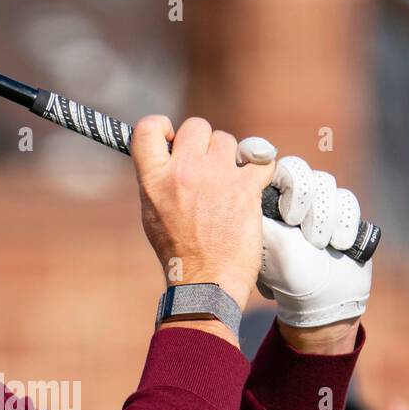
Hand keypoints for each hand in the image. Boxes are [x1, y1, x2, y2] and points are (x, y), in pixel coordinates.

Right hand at [131, 115, 276, 309]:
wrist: (205, 283)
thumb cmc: (178, 253)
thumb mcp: (152, 214)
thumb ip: (159, 180)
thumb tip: (170, 156)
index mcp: (154, 180)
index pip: (147, 128)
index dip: (163, 127)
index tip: (172, 139)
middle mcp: (183, 172)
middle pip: (196, 127)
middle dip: (203, 143)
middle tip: (206, 169)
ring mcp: (216, 177)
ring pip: (228, 141)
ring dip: (230, 158)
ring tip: (228, 186)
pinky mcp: (245, 189)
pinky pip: (261, 159)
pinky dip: (260, 170)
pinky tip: (253, 185)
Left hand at [257, 155, 372, 329]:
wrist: (326, 299)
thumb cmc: (288, 274)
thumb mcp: (265, 243)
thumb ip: (255, 210)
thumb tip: (242, 177)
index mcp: (262, 203)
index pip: (262, 164)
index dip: (265, 160)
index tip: (267, 166)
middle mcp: (288, 198)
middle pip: (297, 168)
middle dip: (301, 196)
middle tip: (294, 221)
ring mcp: (316, 203)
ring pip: (324, 183)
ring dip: (322, 218)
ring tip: (317, 244)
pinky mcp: (341, 211)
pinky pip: (346, 199)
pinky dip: (343, 224)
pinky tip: (337, 245)